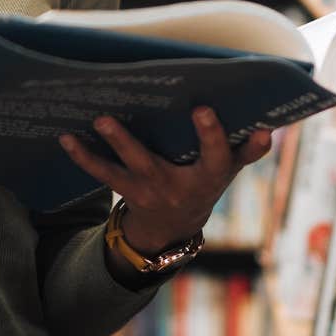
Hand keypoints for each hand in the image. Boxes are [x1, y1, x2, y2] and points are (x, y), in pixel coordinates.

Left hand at [57, 107, 271, 253]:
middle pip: (161, 161)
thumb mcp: (229, 170)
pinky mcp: (126, 189)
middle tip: (139, 114)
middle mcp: (177, 185)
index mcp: (208, 176)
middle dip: (135, 141)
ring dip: (112, 144)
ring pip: (125, 169)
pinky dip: (83, 156)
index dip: (212, 135)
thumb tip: (270, 127)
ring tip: (98, 120)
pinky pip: (102, 173)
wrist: (173, 226)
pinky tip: (65, 137)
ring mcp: (148, 188)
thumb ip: (248, 150)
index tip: (205, 108)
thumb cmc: (205, 182)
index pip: (217, 156)